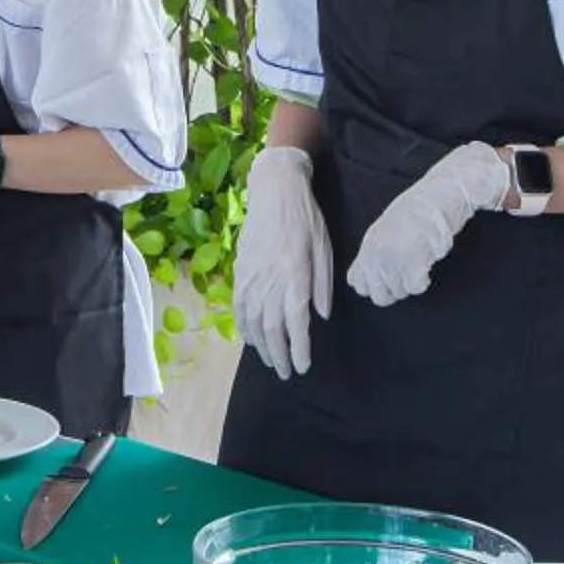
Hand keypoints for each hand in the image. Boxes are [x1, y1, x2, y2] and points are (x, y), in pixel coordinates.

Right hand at [236, 146, 330, 378]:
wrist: (273, 190)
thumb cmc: (305, 217)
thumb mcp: (324, 246)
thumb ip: (322, 283)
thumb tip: (320, 316)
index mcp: (295, 273)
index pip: (295, 321)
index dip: (299, 348)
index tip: (304, 366)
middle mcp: (270, 279)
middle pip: (272, 327)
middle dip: (280, 355)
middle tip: (287, 373)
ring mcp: (252, 275)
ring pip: (253, 320)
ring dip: (262, 346)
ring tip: (271, 362)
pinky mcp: (241, 270)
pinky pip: (238, 306)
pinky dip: (244, 326)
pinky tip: (250, 339)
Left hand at [346, 143, 507, 307]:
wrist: (436, 198)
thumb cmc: (414, 213)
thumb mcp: (383, 232)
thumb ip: (373, 255)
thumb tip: (366, 280)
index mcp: (367, 246)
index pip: (357, 283)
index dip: (372, 286)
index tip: (385, 280)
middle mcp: (376, 256)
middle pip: (379, 295)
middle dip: (393, 290)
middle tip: (405, 276)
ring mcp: (393, 261)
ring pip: (398, 293)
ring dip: (409, 284)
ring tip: (417, 265)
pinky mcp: (413, 264)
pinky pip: (415, 288)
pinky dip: (422, 282)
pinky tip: (426, 267)